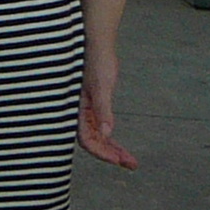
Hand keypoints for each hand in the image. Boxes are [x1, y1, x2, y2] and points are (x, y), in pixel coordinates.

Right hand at [79, 51, 138, 169]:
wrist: (97, 44)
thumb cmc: (97, 61)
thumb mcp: (102, 86)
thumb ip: (102, 110)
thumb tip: (106, 133)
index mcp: (78, 109)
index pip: (88, 140)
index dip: (102, 153)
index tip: (119, 160)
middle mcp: (80, 113)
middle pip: (94, 142)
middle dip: (112, 155)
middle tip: (131, 164)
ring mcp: (87, 110)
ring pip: (98, 137)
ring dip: (113, 149)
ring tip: (130, 160)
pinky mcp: (93, 105)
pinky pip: (100, 128)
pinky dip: (110, 139)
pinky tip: (119, 145)